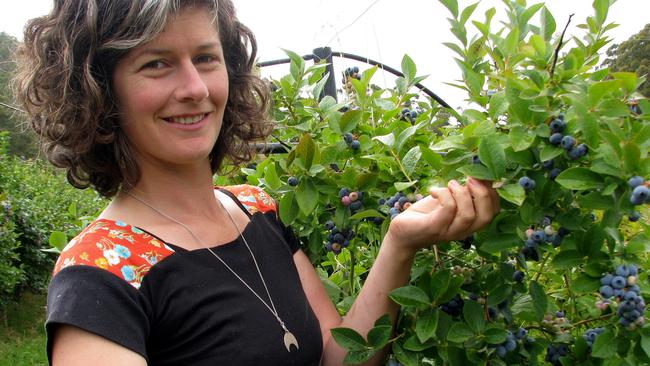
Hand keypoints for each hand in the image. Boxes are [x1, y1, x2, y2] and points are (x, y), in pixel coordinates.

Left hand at [384, 177, 499, 252]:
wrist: (403, 231)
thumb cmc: (427, 213)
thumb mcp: (449, 198)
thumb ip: (465, 190)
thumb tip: (479, 171)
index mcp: (470, 223)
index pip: (494, 212)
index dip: (492, 193)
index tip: (481, 176)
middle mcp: (463, 230)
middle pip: (486, 216)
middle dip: (482, 194)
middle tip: (469, 179)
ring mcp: (449, 231)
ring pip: (468, 215)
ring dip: (461, 193)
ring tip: (450, 184)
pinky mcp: (434, 228)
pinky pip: (448, 209)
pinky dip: (444, 194)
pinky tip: (434, 190)